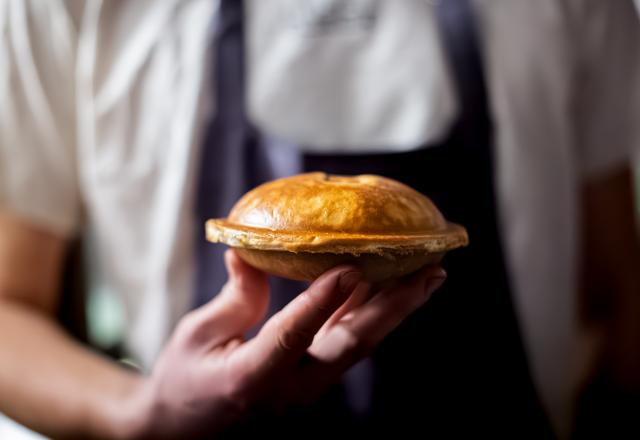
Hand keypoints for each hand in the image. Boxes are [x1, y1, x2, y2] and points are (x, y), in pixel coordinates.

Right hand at [131, 250, 445, 438]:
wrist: (184, 428)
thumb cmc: (183, 381)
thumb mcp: (196, 336)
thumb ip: (234, 298)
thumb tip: (251, 253)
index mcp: (252, 378)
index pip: (292, 335)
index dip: (322, 300)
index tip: (352, 266)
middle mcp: (290, 389)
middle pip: (352, 345)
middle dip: (395, 307)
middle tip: (431, 273)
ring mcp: (306, 387)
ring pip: (358, 344)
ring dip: (394, 309)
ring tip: (428, 277)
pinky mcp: (311, 379)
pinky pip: (346, 343)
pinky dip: (368, 313)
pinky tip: (386, 288)